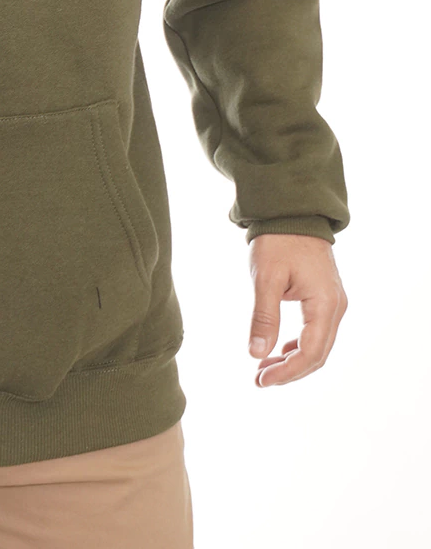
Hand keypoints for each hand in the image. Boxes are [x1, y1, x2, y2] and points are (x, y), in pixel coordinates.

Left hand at [248, 233, 347, 385]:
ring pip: (318, 346)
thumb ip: (264, 317)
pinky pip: (316, 332)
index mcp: (325, 304)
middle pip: (317, 355)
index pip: (310, 353)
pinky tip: (278, 351)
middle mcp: (336, 307)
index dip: (286, 372)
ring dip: (292, 361)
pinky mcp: (325, 298)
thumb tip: (256, 354)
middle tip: (259, 380)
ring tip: (264, 369)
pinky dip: (297, 346)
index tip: (261, 380)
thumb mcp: (266, 278)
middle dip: (289, 371)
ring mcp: (333, 303)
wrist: (292, 212)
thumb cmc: (278, 240)